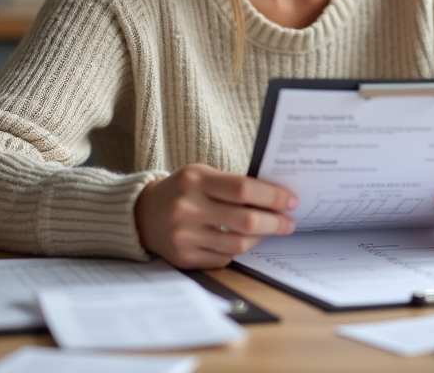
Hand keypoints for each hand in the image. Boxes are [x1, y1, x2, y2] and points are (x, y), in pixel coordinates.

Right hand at [135, 163, 297, 268]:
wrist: (142, 213)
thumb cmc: (182, 190)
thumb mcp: (202, 176)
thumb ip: (233, 185)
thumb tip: (275, 199)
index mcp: (195, 180)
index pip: (244, 189)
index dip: (272, 197)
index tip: (290, 201)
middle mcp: (188, 208)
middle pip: (246, 221)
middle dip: (275, 223)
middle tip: (288, 222)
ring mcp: (184, 236)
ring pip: (239, 244)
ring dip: (259, 238)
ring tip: (266, 231)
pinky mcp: (183, 258)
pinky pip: (224, 258)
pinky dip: (236, 249)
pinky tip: (238, 240)